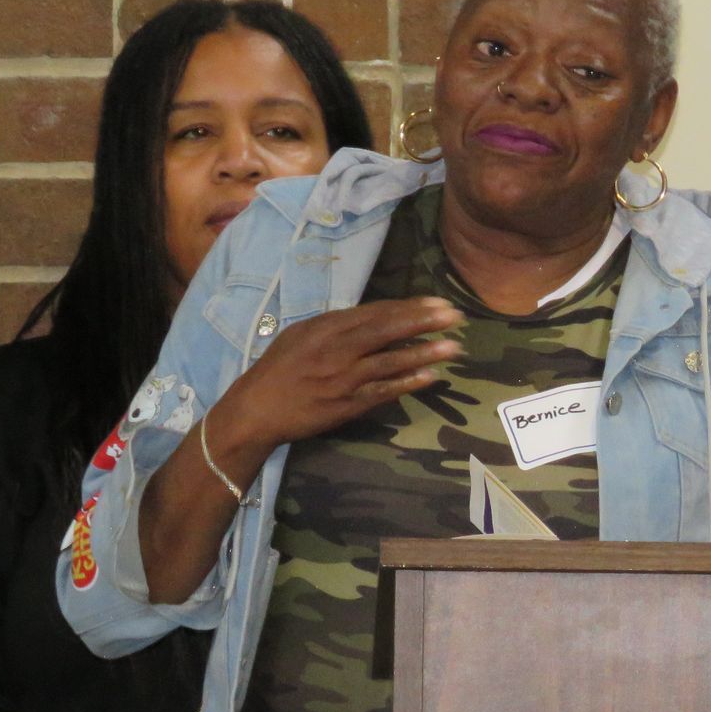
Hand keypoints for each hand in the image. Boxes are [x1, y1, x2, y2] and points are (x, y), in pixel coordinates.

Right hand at [213, 297, 463, 463]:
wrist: (256, 409)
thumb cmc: (278, 370)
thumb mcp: (301, 335)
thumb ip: (335, 326)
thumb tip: (372, 317)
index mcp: (325, 327)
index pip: (375, 312)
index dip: (407, 307)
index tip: (436, 302)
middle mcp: (336, 349)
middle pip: (387, 330)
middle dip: (423, 322)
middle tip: (454, 316)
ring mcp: (343, 378)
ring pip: (390, 361)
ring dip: (424, 353)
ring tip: (453, 346)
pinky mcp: (346, 404)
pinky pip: (382, 391)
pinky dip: (407, 383)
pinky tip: (430, 377)